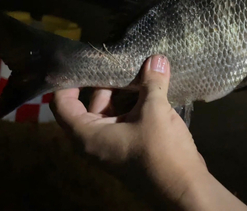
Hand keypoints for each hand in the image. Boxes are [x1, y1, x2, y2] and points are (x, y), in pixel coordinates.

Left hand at [51, 55, 246, 210]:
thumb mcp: (155, 111)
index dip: (67, 82)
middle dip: (106, 82)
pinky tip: (153, 88)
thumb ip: (153, 83)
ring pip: (113, 111)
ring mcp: (116, 144)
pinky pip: (128, 120)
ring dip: (125, 92)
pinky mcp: (133, 147)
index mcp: (88, 134)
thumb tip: (156, 57)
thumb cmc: (160, 151)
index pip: (62, 105)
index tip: (81, 62)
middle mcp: (96, 140)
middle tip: (120, 60)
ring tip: (140, 69)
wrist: (184, 188)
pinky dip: (136, 104)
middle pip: (91, 104)